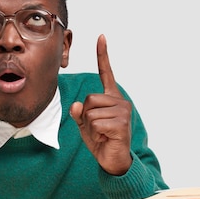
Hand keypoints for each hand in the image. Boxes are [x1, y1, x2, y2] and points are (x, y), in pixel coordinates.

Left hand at [70, 34, 132, 175]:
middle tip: (97, 129)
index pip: (106, 73)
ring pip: (90, 112)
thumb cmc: (101, 141)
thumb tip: (76, 105)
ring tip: (102, 135)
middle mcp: (120, 101)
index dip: (102, 55)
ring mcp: (123, 111)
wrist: (113, 161)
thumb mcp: (84, 124)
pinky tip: (106, 139)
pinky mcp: (122, 123)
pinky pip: (95, 123)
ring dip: (90, 127)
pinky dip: (95, 134)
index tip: (101, 36)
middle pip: (88, 98)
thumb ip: (79, 112)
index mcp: (111, 98)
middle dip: (86, 115)